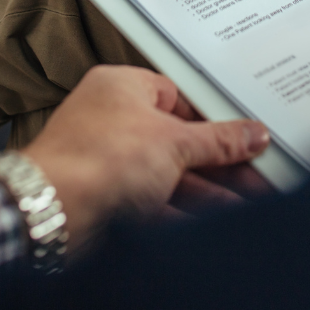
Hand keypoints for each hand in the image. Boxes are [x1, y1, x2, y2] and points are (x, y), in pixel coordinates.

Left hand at [22, 65, 268, 250]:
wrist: (53, 210)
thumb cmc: (97, 158)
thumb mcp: (173, 144)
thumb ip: (218, 141)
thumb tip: (249, 134)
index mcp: (121, 86)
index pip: (178, 96)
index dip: (213, 118)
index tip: (245, 137)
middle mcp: (110, 116)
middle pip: (175, 138)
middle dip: (217, 162)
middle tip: (255, 177)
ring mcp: (106, 157)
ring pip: (166, 172)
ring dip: (207, 190)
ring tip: (247, 205)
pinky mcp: (104, 194)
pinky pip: (153, 198)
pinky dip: (182, 211)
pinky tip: (211, 224)